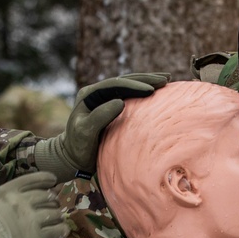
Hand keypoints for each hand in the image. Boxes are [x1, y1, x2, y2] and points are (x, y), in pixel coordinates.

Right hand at [0, 172, 68, 237]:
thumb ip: (3, 199)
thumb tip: (14, 202)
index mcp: (8, 190)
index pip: (34, 179)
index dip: (46, 179)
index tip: (52, 180)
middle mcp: (22, 201)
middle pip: (47, 196)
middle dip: (52, 199)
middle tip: (53, 204)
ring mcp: (31, 220)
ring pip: (55, 213)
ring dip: (58, 215)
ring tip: (58, 218)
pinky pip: (57, 231)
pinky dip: (62, 230)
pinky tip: (63, 230)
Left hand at [32, 72, 168, 180]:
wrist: (72, 158)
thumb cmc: (78, 147)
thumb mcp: (85, 132)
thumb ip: (99, 116)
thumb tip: (120, 102)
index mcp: (89, 95)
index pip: (114, 84)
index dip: (134, 85)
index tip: (151, 89)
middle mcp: (97, 93)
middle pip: (124, 81)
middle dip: (145, 79)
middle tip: (165, 79)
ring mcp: (104, 99)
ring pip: (128, 86)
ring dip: (147, 82)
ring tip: (166, 80)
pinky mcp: (111, 107)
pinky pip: (130, 97)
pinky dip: (144, 93)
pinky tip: (157, 93)